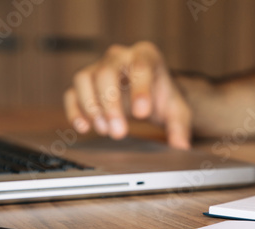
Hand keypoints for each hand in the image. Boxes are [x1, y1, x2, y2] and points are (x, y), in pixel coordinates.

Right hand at [63, 42, 191, 148]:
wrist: (148, 94)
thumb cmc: (161, 97)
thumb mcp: (177, 111)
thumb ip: (180, 128)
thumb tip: (182, 147)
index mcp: (146, 55)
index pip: (141, 66)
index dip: (139, 89)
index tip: (142, 114)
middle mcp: (119, 56)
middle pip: (107, 73)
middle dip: (111, 105)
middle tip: (119, 132)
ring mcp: (99, 66)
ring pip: (85, 79)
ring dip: (91, 107)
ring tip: (105, 130)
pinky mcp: (85, 82)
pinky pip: (72, 92)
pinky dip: (74, 110)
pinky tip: (83, 127)